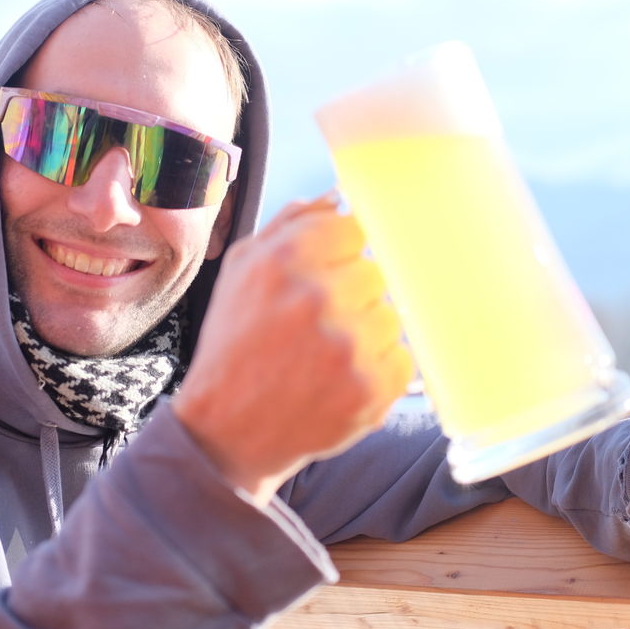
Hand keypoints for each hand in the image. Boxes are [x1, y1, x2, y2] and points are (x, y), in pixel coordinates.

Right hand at [172, 192, 413, 505]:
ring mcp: (349, 346)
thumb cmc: (235, 345)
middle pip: (376, 272)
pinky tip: (340, 379)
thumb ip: (290, 224)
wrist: (227, 432)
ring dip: (368, 333)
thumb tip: (340, 196)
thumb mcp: (241, 271)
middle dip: (353, 296)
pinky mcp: (372, 389)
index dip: (341, 255)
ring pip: (392, 315)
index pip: (355, 229)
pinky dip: (378, 368)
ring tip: (327, 355)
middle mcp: (318, 297)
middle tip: (320, 325)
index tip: (326, 276)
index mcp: (285, 260)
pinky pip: (402, 358)